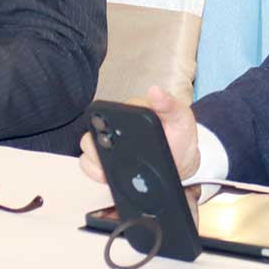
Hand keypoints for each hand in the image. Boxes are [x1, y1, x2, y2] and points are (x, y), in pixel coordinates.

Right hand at [78, 85, 199, 183]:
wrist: (181, 161)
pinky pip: (90, 166)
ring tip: (106, 169)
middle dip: (96, 145)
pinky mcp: (106, 163)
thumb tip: (154, 91)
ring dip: (94, 160)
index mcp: (128, 112)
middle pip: (92, 131)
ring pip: (87, 149)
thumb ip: (169, 105)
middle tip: (108, 154)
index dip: (106, 122)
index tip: (114, 133)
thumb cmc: (179, 135)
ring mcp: (108, 146)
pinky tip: (106, 177)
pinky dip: (94, 173)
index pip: (107, 111)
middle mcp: (113, 126)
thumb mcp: (180, 118)